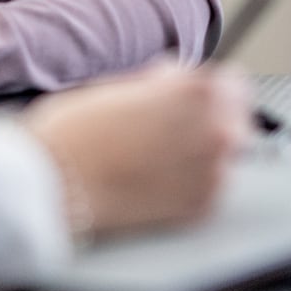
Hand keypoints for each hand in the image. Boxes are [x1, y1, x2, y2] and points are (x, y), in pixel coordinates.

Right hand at [22, 65, 248, 238]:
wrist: (53, 182)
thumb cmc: (74, 131)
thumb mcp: (122, 83)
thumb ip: (164, 82)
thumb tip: (177, 82)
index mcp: (197, 91)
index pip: (232, 82)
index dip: (207, 87)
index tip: (194, 96)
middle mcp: (215, 130)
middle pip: (237, 118)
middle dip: (210, 117)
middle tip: (175, 126)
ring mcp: (212, 173)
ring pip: (226, 154)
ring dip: (203, 150)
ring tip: (161, 154)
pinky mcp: (201, 208)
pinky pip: (212, 187)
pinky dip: (193, 181)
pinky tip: (160, 177)